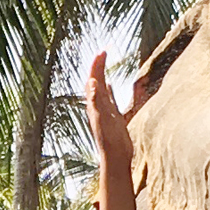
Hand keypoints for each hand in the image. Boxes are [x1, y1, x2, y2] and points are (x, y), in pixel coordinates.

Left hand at [86, 50, 133, 167]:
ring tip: (103, 63)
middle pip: (96, 81)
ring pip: (101, 88)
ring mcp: (104, 111)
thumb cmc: (110, 141)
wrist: (115, 158)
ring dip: (102, 75)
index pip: (94, 79)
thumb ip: (98, 100)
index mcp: (95, 104)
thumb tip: (93, 81)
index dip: (97, 65)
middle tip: (103, 52)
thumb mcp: (104, 118)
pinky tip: (110, 86)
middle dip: (98, 66)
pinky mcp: (111, 117)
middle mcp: (97, 106)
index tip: (102, 51)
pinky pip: (109, 98)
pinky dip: (109, 89)